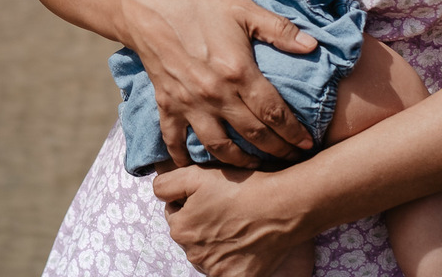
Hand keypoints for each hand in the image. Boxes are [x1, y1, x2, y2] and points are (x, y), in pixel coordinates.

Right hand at [123, 0, 317, 167]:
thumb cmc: (200, 7)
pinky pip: (174, 141)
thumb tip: (313, 46)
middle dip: (277, 152)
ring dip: (240, 162)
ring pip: (218, 147)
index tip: (307, 144)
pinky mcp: (167, 106)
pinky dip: (182, 158)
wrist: (151, 9)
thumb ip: (279, 29)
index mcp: (238, 73)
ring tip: (255, 167)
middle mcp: (216, 95)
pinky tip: (192, 167)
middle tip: (291, 160)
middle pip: (253, 135)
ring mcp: (190, 104)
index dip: (293, 133)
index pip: (274, 112)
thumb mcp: (244, 10)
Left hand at [153, 165, 305, 276]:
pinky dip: (231, 259)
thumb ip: (167, 184)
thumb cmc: (240, 187)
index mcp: (180, 228)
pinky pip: (225, 270)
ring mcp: (214, 269)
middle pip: (190, 235)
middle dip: (201, 222)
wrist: (282, 207)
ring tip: (237, 223)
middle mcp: (193, 254)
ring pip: (206, 252)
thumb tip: (159, 193)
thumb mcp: (196, 175)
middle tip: (225, 208)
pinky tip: (243, 244)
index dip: (190, 201)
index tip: (210, 195)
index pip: (175, 213)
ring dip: (215, 241)